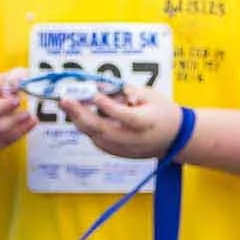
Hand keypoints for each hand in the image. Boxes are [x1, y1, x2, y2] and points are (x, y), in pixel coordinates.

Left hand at [59, 80, 183, 160]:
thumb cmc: (162, 112)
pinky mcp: (118, 153)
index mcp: (148, 123)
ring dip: (79, 120)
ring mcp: (125, 149)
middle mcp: (135, 140)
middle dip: (81, 114)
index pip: (126, 117)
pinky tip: (77, 114)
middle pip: (104, 130)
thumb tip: (103, 86)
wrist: (173, 138)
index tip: (95, 95)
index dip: (109, 107)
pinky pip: (97, 140)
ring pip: (96, 136)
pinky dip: (86, 127)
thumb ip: (127, 91)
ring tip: (67, 104)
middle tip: (65, 100)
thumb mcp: (151, 95)